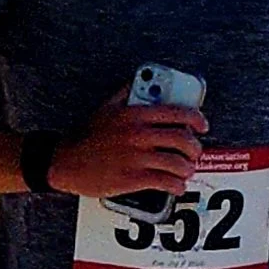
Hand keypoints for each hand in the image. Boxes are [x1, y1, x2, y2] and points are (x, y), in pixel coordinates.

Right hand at [47, 92, 207, 198]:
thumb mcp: (106, 107)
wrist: (65, 161)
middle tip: (194, 153)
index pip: (178, 114)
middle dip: (195, 149)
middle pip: (183, 140)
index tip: (203, 126)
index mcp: (136, 114)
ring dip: (188, 169)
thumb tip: (143, 81)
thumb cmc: (86, 135)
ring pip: (179, 164)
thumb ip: (127, 93)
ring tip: (185, 171)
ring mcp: (137, 158)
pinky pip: (166, 183)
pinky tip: (176, 187)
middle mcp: (140, 135)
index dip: (197, 120)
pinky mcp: (133, 179)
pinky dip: (177, 186)